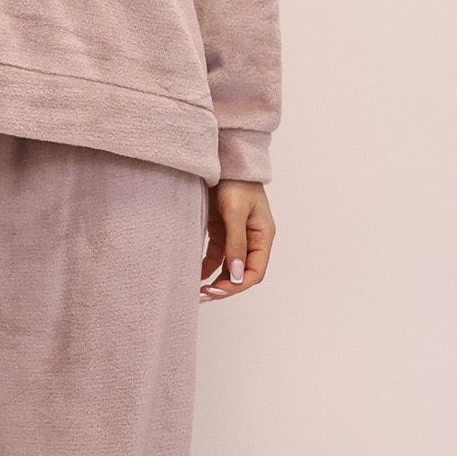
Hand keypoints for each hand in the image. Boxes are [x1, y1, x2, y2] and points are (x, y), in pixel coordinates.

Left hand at [201, 179, 273, 301]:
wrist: (224, 160)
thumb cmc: (236, 182)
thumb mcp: (235, 212)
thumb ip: (236, 243)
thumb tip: (237, 274)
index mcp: (263, 236)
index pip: (255, 271)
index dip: (238, 285)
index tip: (218, 290)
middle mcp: (252, 239)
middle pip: (241, 273)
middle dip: (225, 287)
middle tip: (204, 295)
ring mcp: (235, 236)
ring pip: (228, 267)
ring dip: (215, 280)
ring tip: (198, 291)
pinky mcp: (220, 230)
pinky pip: (215, 255)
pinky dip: (206, 267)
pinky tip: (194, 274)